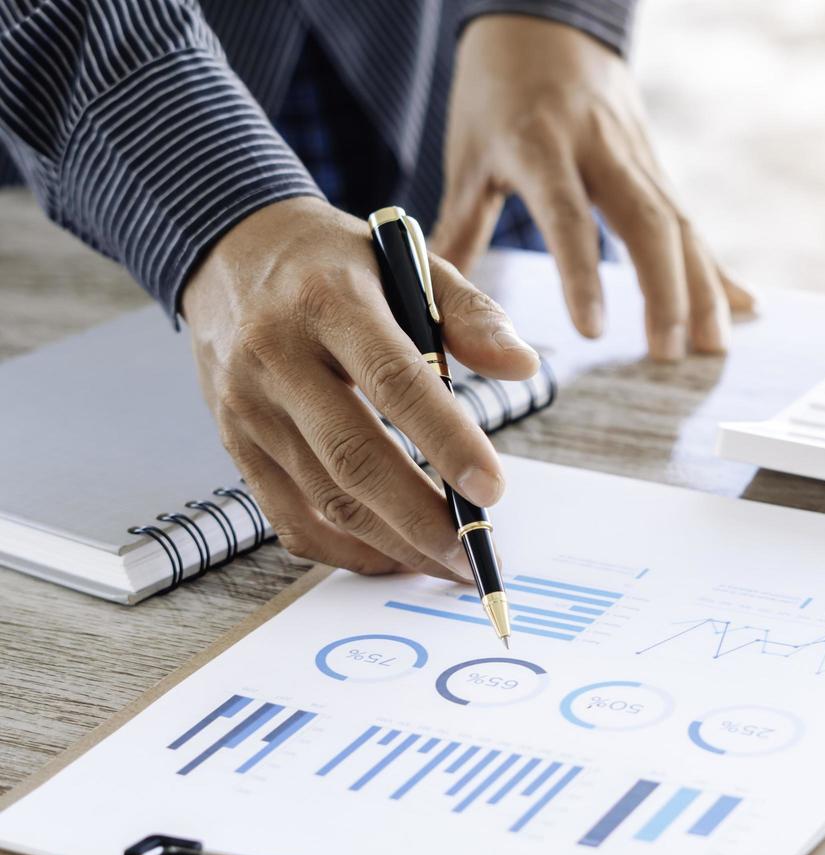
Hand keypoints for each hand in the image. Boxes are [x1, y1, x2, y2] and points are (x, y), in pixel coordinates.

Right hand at [182, 197, 540, 577]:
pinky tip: (395, 555)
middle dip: (421, 518)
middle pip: (354, 457)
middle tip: (474, 553)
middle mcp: (277, 358)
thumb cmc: (337, 264)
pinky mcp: (236, 445)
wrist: (229, 250)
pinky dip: (347, 550)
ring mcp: (248, 408)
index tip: (492, 489)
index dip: (446, 439)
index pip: (394, 381)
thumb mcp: (408, 260)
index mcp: (330, 303)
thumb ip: (470, 313)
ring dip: (393, 543)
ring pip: (324, 499)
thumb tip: (524, 366)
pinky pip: (291, 518)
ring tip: (448, 562)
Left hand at [432, 15, 755, 361]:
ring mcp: (637, 153)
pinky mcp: (657, 163)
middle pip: (646, 221)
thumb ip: (459, 230)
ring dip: (702, 288)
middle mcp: (599, 147)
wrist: (547, 18)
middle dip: (664, 291)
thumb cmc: (498, 89)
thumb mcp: (469, 153)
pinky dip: (715, 266)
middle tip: (667, 352)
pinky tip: (743, 305)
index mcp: (540, 142)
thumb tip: (425, 302)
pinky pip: (691, 219)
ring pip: (681, 223)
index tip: (594, 331)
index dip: (583, 274)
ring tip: (712, 345)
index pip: (568, 215)